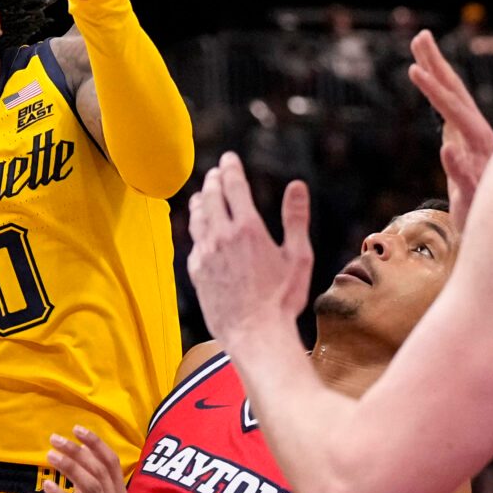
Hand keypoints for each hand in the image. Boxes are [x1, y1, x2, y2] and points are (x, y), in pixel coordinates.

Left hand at [44, 426, 129, 492]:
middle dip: (78, 450)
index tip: (77, 429)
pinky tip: (47, 485)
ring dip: (70, 467)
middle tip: (55, 439)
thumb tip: (75, 468)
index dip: (96, 444)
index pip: (112, 464)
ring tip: (50, 455)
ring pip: (91, 486)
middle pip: (100, 470)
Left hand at [187, 154, 312, 349]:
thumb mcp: (298, 256)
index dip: (231, 169)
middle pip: (211, 197)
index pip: (234, 186)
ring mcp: (205, 255)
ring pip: (197, 218)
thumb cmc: (282, 299)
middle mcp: (221, 236)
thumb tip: (297, 185)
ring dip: (200, 201)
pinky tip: (200, 231)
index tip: (229, 158)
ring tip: (202, 194)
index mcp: (248, 228)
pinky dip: (196, 229)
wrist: (254, 333)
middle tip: (215, 173)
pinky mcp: (196, 272)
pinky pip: (194, 243)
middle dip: (213, 181)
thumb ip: (295, 218)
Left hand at [407, 30, 492, 223]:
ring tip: (417, 73)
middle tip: (419, 38)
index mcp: (471, 132)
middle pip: (457, 98)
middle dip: (438, 67)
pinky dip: (456, 163)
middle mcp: (478, 142)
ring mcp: (479, 165)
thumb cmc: (474, 194)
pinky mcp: (476, 195)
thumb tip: (444, 109)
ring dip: (440, 98)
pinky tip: (446, 148)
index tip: (421, 37)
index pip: (453, 93)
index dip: (437, 65)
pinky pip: (467, 177)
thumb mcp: (458, 156)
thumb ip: (453, 131)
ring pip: (462, 127)